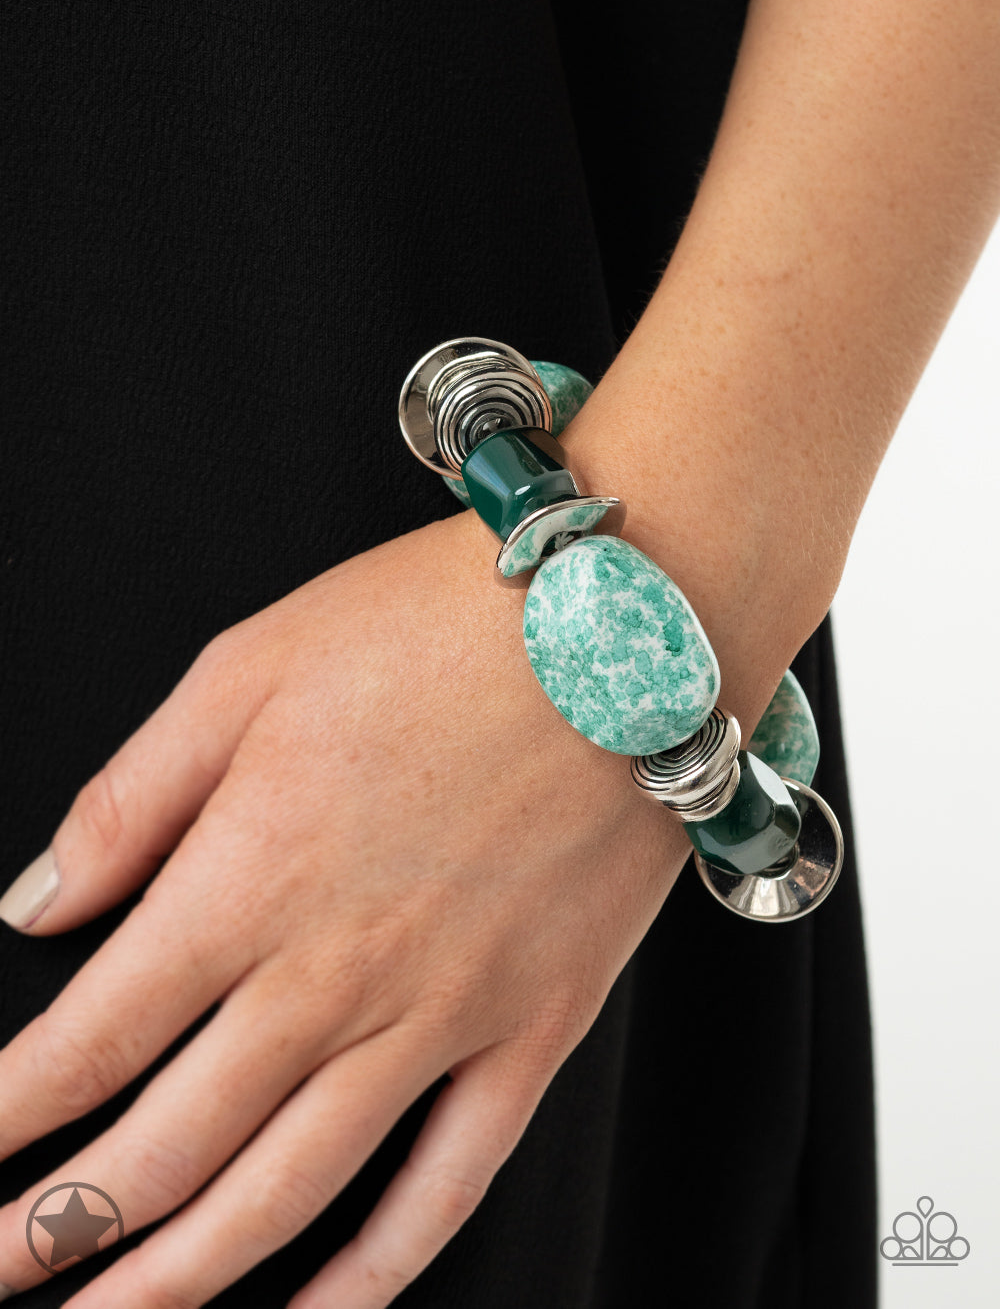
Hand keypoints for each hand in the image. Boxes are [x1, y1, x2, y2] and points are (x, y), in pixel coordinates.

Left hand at [0, 507, 690, 1305]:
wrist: (631, 624)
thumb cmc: (442, 627)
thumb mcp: (249, 666)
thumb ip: (133, 797)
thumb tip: (38, 900)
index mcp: (249, 877)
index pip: (87, 1044)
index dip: (4, 1123)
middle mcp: (333, 975)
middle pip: (164, 1150)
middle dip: (50, 1235)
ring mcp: (442, 1018)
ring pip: (285, 1197)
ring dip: (178, 1283)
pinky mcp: (534, 1030)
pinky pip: (447, 1187)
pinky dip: (372, 1277)